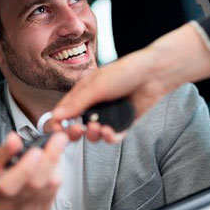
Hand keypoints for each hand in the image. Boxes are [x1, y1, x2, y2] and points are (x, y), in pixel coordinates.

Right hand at [0, 131, 66, 209]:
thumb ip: (2, 152)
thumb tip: (14, 139)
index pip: (9, 185)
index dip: (26, 167)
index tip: (37, 150)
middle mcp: (11, 206)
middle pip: (36, 183)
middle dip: (50, 158)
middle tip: (59, 139)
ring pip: (50, 186)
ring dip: (55, 164)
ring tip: (54, 150)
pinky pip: (55, 191)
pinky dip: (56, 174)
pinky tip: (52, 166)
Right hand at [51, 23, 209, 142]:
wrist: (153, 74)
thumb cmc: (125, 72)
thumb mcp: (96, 85)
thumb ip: (77, 103)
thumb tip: (56, 116)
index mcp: (83, 94)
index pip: (64, 113)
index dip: (58, 123)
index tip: (57, 130)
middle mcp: (95, 106)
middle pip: (77, 127)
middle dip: (74, 132)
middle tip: (78, 130)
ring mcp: (109, 115)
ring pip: (95, 135)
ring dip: (94, 135)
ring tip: (99, 127)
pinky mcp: (124, 123)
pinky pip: (113, 136)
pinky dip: (109, 137)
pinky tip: (109, 132)